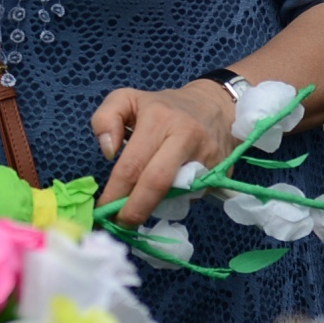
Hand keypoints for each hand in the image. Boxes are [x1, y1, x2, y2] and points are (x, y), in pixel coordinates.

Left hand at [90, 81, 237, 225]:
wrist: (212, 106)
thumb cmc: (163, 107)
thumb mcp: (127, 99)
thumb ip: (105, 119)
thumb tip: (108, 152)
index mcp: (159, 119)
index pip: (134, 164)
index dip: (116, 192)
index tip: (102, 209)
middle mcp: (185, 137)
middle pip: (157, 183)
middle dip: (135, 209)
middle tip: (119, 223)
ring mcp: (207, 156)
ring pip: (176, 193)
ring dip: (153, 208)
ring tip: (136, 213)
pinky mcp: (220, 171)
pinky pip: (192, 195)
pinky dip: (174, 201)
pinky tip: (163, 197)